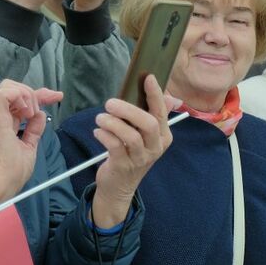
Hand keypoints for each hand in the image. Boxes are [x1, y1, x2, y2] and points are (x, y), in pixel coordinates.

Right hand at [0, 81, 63, 203]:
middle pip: (15, 88)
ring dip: (26, 95)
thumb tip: (40, 115)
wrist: (5, 179)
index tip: (56, 96)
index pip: (22, 99)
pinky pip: (3, 93)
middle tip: (46, 103)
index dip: (40, 95)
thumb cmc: (15, 169)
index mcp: (6, 121)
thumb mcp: (30, 144)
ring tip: (32, 114)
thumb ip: (34, 129)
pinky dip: (18, 97)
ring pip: (8, 86)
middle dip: (35, 92)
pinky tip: (27, 112)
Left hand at [89, 74, 171, 227]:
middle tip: (109, 103)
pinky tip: (97, 133)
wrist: (119, 187)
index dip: (155, 94)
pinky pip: (115, 146)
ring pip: (130, 136)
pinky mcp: (124, 166)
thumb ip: (151, 114)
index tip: (148, 77)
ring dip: (112, 123)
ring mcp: (141, 159)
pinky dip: (104, 135)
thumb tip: (168, 95)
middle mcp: (156, 147)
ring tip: (100, 118)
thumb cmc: (130, 153)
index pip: (162, 112)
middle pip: (148, 123)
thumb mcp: (143, 135)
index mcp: (164, 136)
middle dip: (128, 109)